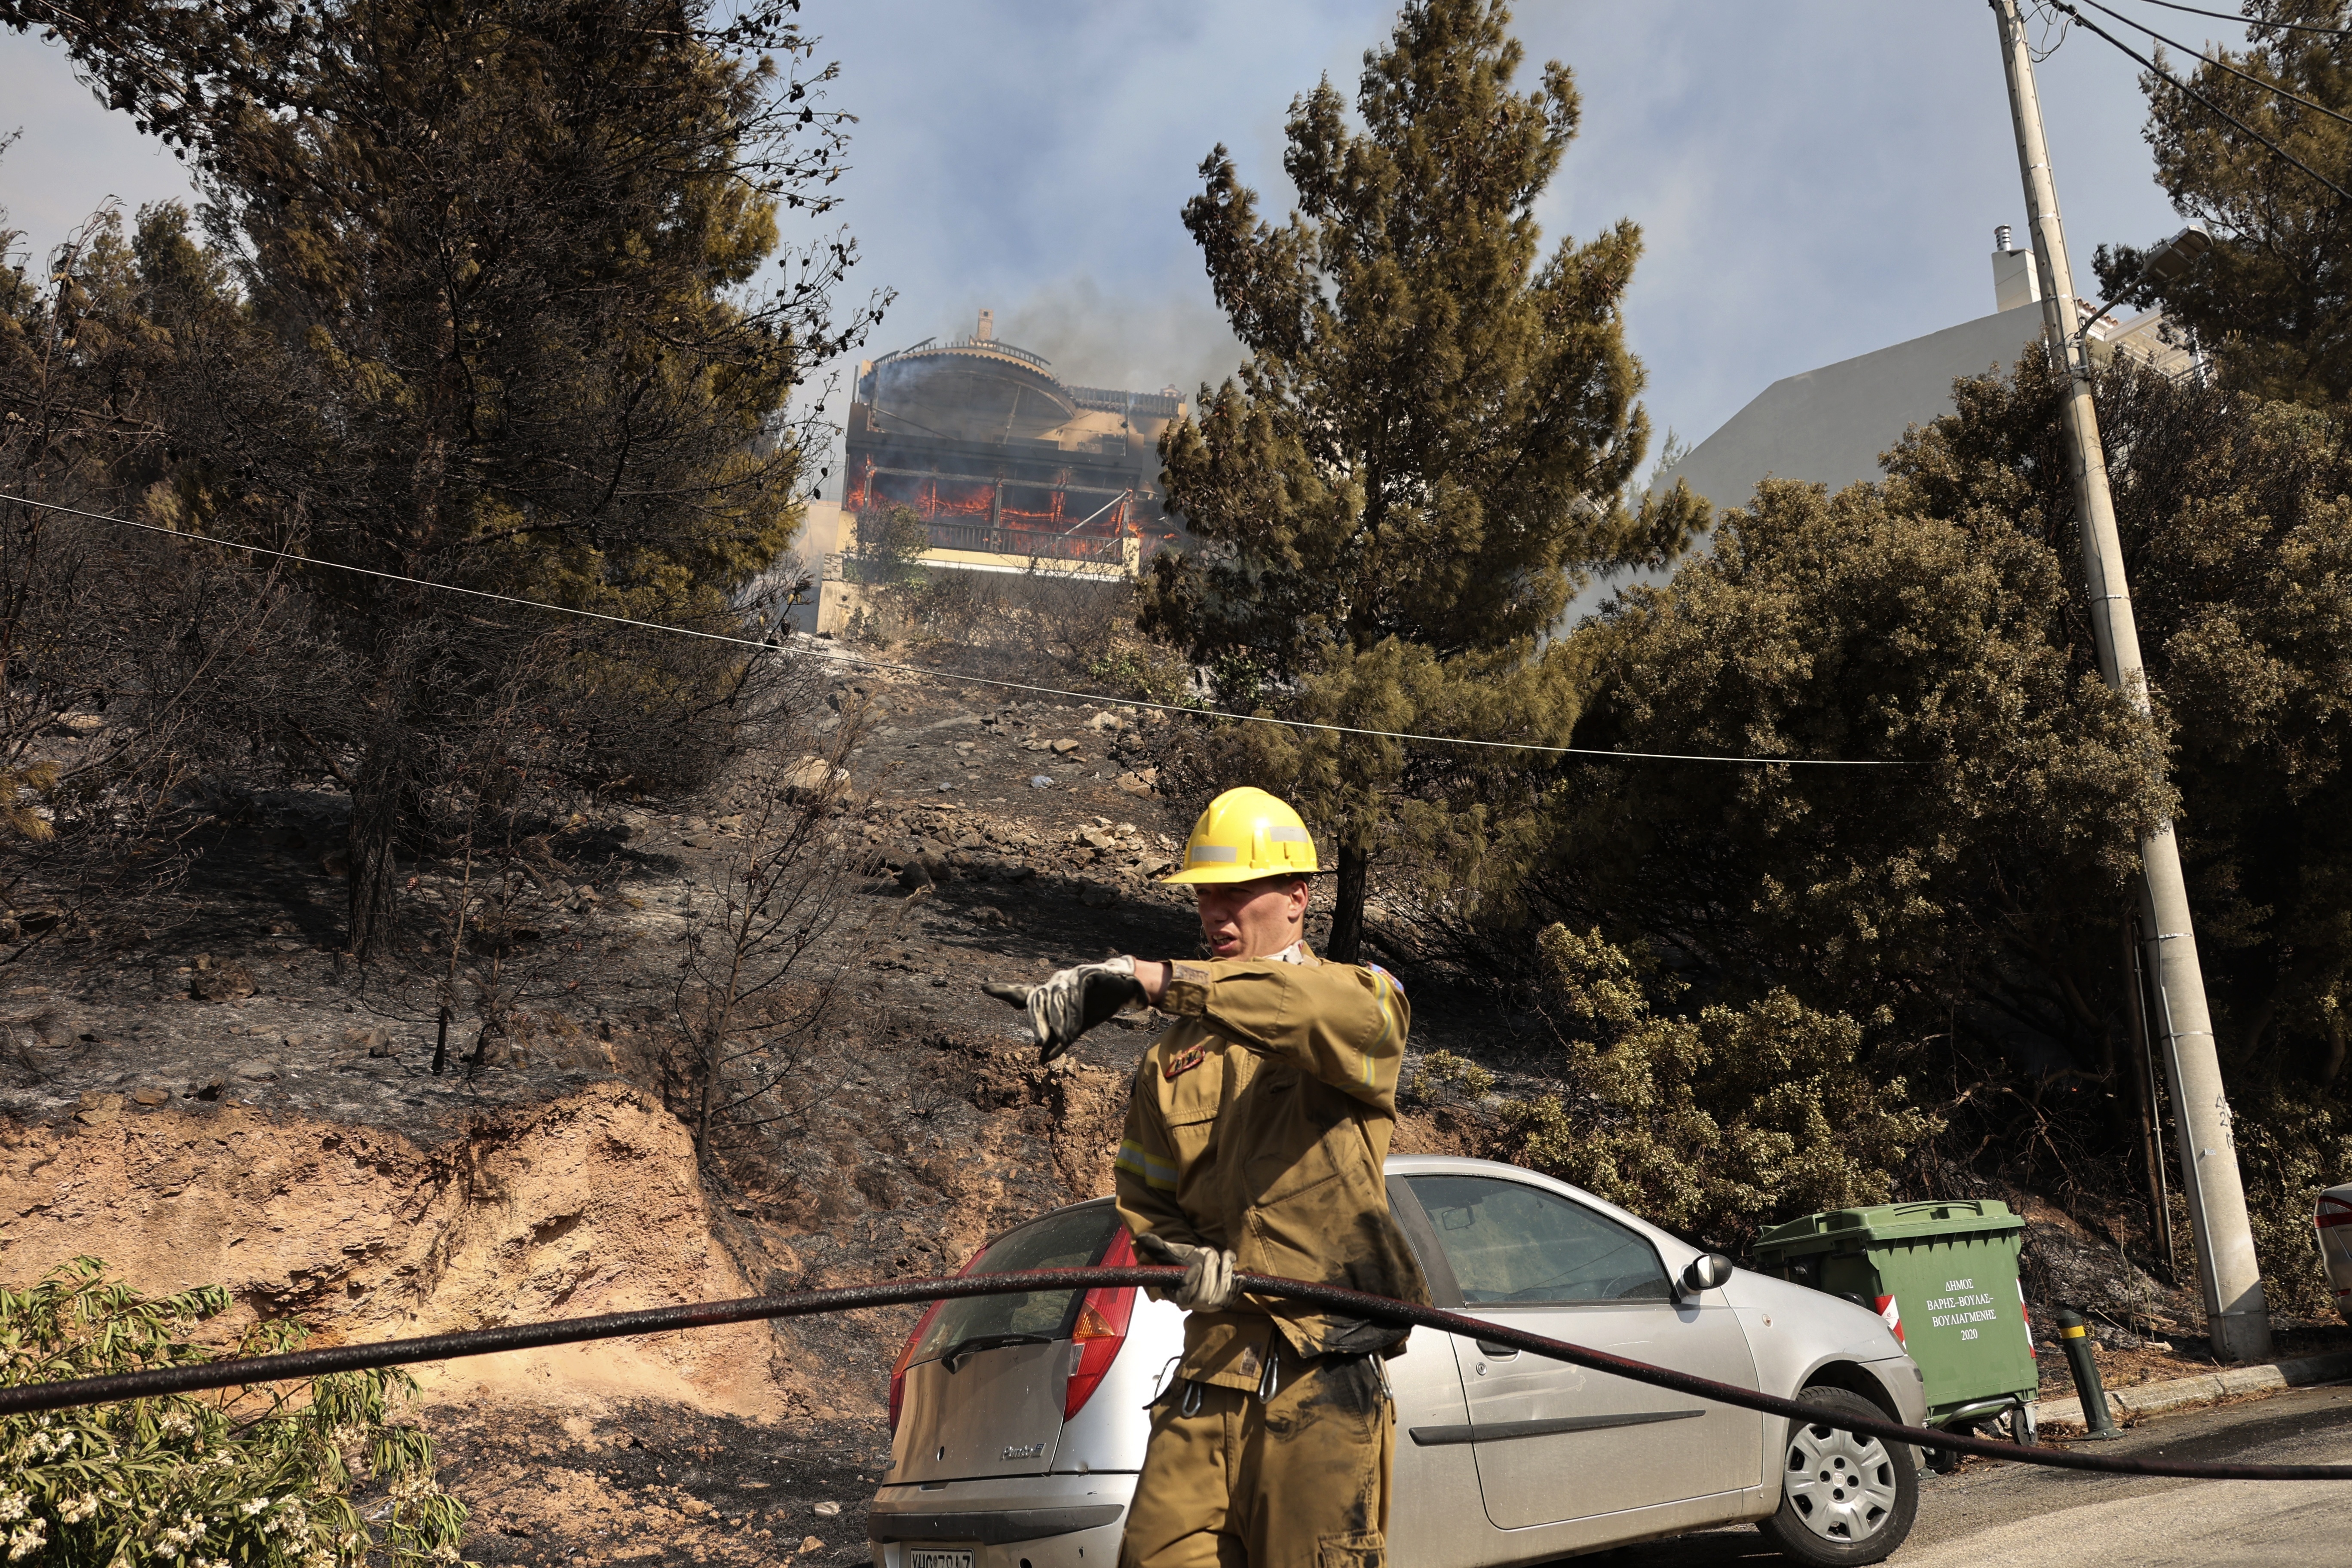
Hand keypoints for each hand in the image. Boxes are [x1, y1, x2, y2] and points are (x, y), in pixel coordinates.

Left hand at [982, 955, 1145, 1061]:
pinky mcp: (1085, 974)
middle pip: (1038, 999)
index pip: (1024, 994)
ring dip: (1061, 1020)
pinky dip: (1076, 1010)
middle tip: (1038, 1041)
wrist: (1123, 989)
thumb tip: (1040, 1060)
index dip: (1005, 990)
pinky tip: (1078, 1024)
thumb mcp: (1075, 1029)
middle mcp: (1055, 982)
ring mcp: (1069, 977)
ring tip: (1065, 1037)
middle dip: (1038, 1022)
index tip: (985, 987)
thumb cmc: (1095, 1006)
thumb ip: (1058, 1042)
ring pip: (1057, 999)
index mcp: (1050, 995)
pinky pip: (1075, 992)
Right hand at [1136, 1232, 1237, 1311]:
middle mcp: (1196, 1305)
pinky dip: (1238, 1286)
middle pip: (1205, 1293)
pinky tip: (1239, 1275)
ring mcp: (1212, 1305)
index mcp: (1179, 1296)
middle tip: (1211, 1252)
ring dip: (1226, 1271)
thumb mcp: (1173, 1254)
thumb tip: (1141, 1237)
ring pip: (1221, 1292)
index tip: (1195, 1265)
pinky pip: (1234, 1297)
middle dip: (1211, 1269)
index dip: (1191, 1281)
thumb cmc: (1186, 1262)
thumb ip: (1158, 1247)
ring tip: (1226, 1255)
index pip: (1185, 1294)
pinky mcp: (1227, 1302)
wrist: (1203, 1269)